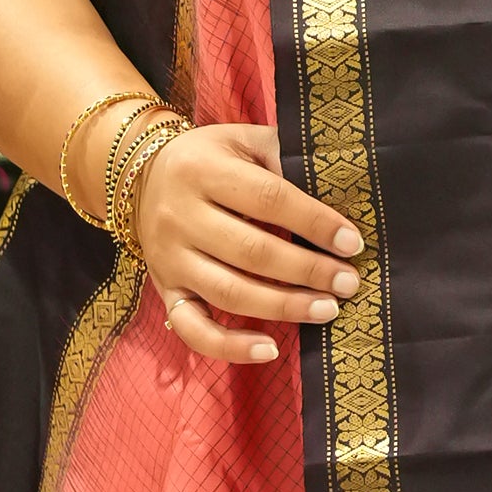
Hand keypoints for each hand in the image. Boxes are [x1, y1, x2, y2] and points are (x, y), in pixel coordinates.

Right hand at [132, 118, 363, 365]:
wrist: (140, 177)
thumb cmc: (209, 159)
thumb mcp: (241, 141)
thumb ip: (281, 155)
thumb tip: (335, 187)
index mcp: (202, 170)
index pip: (268, 199)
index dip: (314, 223)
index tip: (351, 243)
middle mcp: (180, 216)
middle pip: (253, 252)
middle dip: (309, 271)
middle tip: (348, 282)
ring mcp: (169, 258)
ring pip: (230, 293)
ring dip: (284, 306)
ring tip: (327, 309)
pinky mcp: (165, 290)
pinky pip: (194, 329)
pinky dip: (231, 347)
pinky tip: (271, 349)